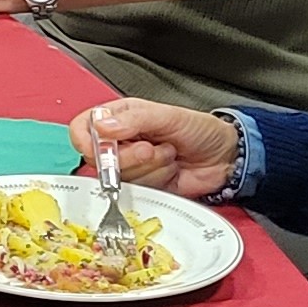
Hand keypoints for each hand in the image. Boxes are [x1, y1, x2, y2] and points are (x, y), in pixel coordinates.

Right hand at [73, 98, 239, 198]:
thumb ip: (134, 119)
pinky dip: (157, 179)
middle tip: (151, 147)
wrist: (224, 156)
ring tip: (168, 153)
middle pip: (98, 159)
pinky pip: (138, 190)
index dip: (88, 140)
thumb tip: (102, 127)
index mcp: (120, 118)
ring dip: (150, 167)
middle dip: (129, 157)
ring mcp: (131, 166)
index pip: (83, 128)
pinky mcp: (143, 186)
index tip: (106, 146)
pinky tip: (170, 169)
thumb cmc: (199, 129)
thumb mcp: (168, 116)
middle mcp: (120, 142)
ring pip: (120, 177)